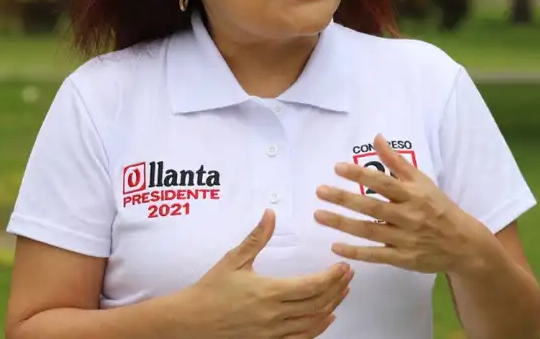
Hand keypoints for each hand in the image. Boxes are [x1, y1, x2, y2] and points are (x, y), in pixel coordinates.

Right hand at [187, 209, 353, 338]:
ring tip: (342, 292)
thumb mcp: (233, 260)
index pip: (311, 286)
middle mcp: (274, 315)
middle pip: (318, 304)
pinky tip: (327, 318)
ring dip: (332, 307)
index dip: (332, 277)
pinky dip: (318, 328)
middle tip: (348, 275)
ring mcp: (272, 333)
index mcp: (268, 292)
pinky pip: (301, 338)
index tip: (343, 267)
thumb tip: (270, 214)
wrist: (191, 322)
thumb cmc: (210, 290)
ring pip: (313, 322)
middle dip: (337, 288)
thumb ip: (256, 238)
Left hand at [314, 134, 492, 274]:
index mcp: (413, 195)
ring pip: (369, 231)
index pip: (383, 183)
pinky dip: (355, 252)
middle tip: (320, 190)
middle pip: (372, 207)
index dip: (360, 175)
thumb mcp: (422, 181)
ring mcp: (404, 239)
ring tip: (318, 215)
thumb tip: (376, 137)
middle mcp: (408, 216)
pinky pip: (375, 255)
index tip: (337, 168)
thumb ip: (397, 162)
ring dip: (342, 223)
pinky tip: (335, 246)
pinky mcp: (402, 259)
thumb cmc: (438, 207)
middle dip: (344, 199)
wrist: (462, 243)